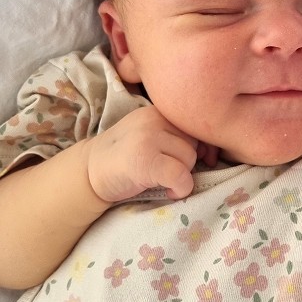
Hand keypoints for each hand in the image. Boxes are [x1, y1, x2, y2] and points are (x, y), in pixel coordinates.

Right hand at [86, 106, 218, 201]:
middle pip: (194, 143)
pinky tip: (168, 190)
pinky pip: (181, 176)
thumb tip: (213, 152)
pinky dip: (180, 188)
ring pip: (189, 159)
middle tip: (169, 171)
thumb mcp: (151, 136)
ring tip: (162, 179)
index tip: (199, 160)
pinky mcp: (144, 160)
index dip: (200, 147)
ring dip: (182, 175)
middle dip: (187, 161)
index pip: (195, 126)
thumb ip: (177, 136)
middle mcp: (153, 119)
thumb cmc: (126, 158)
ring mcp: (147, 138)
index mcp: (158, 111)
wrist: (89, 173)